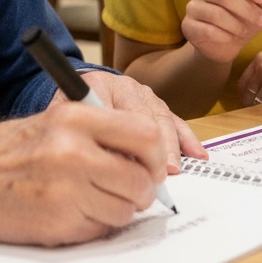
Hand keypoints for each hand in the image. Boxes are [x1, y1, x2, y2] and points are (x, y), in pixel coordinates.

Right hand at [0, 100, 165, 245]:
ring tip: (93, 197)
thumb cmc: (16, 149)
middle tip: (132, 189)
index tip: (154, 165)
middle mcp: (73, 151)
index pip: (145, 134)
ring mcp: (66, 190)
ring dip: (118, 209)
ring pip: (125, 210)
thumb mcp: (59, 120)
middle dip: (142, 190)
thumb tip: (151, 156)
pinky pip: (101, 229)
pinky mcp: (59, 222)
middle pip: (140, 179)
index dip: (157, 155)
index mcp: (76, 118)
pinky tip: (73, 210)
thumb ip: (104, 132)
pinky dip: (94, 224)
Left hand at [76, 70, 207, 172]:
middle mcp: (126, 87)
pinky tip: (197, 156)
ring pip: (164, 119)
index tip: (132, 167)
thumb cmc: (66, 115)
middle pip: (147, 116)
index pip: (120, 114)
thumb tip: (108, 166)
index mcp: (100, 86)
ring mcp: (145, 95)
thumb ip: (81, 136)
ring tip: (173, 171)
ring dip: (172, 148)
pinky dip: (188, 140)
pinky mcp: (157, 105)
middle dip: (154, 149)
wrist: (73, 94)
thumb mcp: (64, 121)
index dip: (129, 144)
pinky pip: (176, 121)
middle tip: (158, 176)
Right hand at [182, 0, 261, 63]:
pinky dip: (224, 36)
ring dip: (236, 25)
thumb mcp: (259, 8)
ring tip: (246, 32)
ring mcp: (192, 6)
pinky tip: (231, 38)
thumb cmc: (242, 19)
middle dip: (247, 9)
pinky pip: (207, 30)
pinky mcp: (188, 25)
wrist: (223, 45)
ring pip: (216, 14)